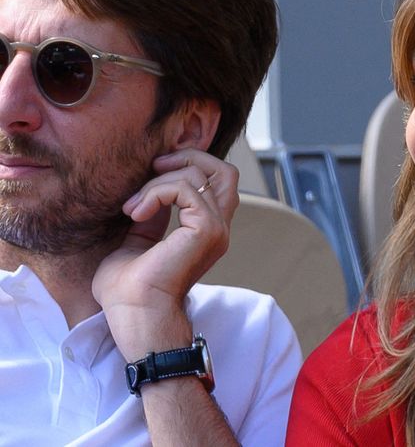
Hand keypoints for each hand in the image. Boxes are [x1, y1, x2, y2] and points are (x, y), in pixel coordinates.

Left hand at [92, 148, 238, 360]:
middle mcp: (218, 228)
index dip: (188, 166)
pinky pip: (186, 188)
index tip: (152, 175)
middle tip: (155, 168)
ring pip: (200, 174)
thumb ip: (152, 215)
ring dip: (159, 181)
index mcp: (206, 231)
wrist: (135, 316)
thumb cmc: (130, 290)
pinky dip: (156, 192)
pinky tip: (137, 213)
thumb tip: (152, 189)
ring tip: (134, 206)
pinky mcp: (206, 230)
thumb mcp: (138, 240)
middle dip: (188, 158)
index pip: (217, 182)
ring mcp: (216, 229)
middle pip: (224, 171)